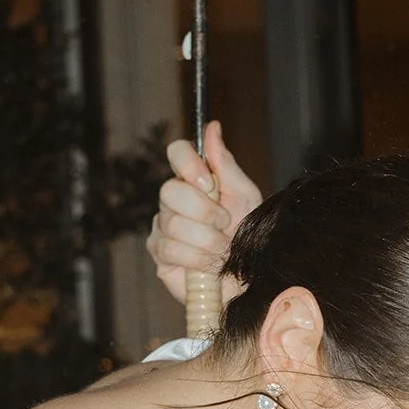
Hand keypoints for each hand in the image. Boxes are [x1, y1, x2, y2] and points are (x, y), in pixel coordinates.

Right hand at [145, 121, 262, 303]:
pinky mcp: (160, 255)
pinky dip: (198, 259)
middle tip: (225, 224)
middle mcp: (174, 200)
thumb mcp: (244, 197)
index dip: (187, 163)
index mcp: (195, 181)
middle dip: (204, 211)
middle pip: (170, 190)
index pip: (177, 153)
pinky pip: (172, 249)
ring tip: (224, 250)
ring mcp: (163, 227)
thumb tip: (212, 127)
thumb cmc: (248, 238)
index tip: (206, 181)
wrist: (247, 281)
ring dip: (207, 240)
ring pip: (174, 224)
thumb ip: (225, 165)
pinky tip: (210, 265)